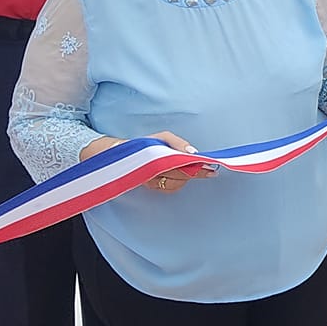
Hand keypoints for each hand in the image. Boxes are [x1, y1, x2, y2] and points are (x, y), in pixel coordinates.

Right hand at [78, 130, 215, 191]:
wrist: (115, 155)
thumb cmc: (141, 144)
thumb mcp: (161, 137)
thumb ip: (176, 142)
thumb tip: (193, 152)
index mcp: (157, 157)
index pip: (182, 164)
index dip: (197, 168)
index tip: (211, 167)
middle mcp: (154, 172)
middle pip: (181, 176)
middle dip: (196, 173)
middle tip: (210, 171)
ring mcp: (151, 181)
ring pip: (176, 184)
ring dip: (187, 179)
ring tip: (196, 171)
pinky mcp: (150, 186)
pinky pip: (168, 188)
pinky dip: (177, 183)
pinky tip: (182, 177)